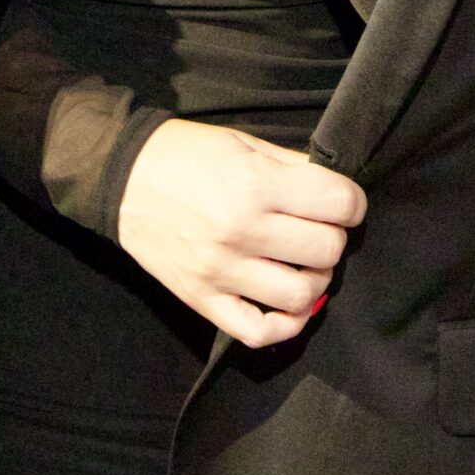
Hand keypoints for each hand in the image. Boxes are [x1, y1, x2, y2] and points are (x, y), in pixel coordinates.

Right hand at [117, 117, 365, 347]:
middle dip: (333, 237)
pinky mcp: (202, 300)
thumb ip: (292, 166)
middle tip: (318, 228)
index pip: (338, 204)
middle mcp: (242, 231)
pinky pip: (258, 331)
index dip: (352, 202)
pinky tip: (288, 304)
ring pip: (301, 295)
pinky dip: (285, 325)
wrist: (122, 177)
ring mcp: (221, 271)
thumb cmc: (186, 154)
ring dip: (315, 280)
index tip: (343, 203)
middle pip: (326, 249)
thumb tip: (334, 189)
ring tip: (303, 263)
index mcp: (255, 185)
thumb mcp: (243, 143)